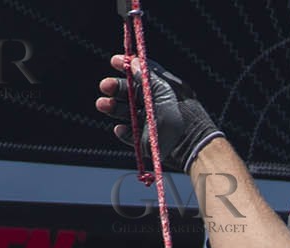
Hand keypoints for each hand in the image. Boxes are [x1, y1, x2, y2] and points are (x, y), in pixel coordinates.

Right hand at [96, 54, 221, 172]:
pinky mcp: (144, 141)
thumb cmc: (179, 114)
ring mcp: (147, 123)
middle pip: (129, 93)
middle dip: (116, 88)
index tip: (114, 61)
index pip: (140, 75)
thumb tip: (135, 62)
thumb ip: (148, 77)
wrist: (188, 144)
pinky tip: (120, 128)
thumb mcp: (164, 91)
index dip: (127, 67)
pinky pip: (129, 134)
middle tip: (104, 85)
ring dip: (113, 107)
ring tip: (102, 104)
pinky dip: (123, 131)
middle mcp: (152, 105)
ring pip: (125, 113)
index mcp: (159, 90)